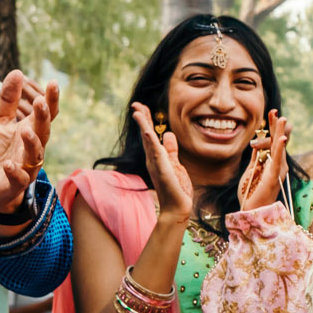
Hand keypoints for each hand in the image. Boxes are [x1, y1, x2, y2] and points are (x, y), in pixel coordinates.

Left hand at [0, 71, 59, 212]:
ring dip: (32, 143)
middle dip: (43, 118)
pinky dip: (14, 171)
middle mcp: (35, 147)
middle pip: (44, 131)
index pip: (46, 114)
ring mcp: (27, 166)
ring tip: (24, 130)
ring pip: (36, 154)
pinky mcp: (15, 182)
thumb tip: (17, 71)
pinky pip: (18, 177)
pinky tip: (7, 165)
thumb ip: (8, 99)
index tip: (53, 82)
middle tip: (40, 103)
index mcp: (32, 130)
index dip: (51, 100)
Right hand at [131, 101, 196, 222]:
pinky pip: (157, 153)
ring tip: (138, 112)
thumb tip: (169, 133)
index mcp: (157, 155)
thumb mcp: (175, 163)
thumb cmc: (176, 187)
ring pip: (148, 141)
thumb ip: (171, 149)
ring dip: (143, 126)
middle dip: (142, 118)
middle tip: (135, 104)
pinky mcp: (162, 170)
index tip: (141, 107)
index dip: (146, 120)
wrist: (177, 208)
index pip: (150, 134)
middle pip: (146, 134)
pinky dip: (152, 142)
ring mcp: (156, 164)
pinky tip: (149, 132)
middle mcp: (153, 158)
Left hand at [237, 110, 291, 209]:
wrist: (252, 211)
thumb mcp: (251, 170)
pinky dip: (280, 149)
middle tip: (274, 110)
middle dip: (275, 125)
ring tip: (282, 119)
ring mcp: (277, 170)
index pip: (272, 140)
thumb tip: (256, 143)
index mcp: (271, 162)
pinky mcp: (274, 176)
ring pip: (279, 147)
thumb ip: (255, 157)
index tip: (270, 112)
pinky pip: (277, 161)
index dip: (271, 126)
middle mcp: (278, 164)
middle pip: (277, 140)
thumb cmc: (252, 193)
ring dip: (280, 132)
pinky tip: (281, 139)